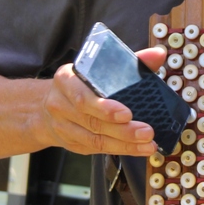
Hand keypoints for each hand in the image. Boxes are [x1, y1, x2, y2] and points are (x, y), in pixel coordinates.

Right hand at [40, 46, 167, 156]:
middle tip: (147, 132)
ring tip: (147, 144)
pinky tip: (137, 149)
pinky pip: (95, 149)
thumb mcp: (97, 67)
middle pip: (92, 121)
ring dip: (124, 144)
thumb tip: (157, 55)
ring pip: (95, 140)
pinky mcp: (71, 143)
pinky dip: (119, 150)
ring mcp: (64, 127)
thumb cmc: (81, 82)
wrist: (46, 104)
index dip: (104, 107)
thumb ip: (129, 61)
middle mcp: (61, 104)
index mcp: (66, 80)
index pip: (83, 96)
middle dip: (122, 130)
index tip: (127, 114)